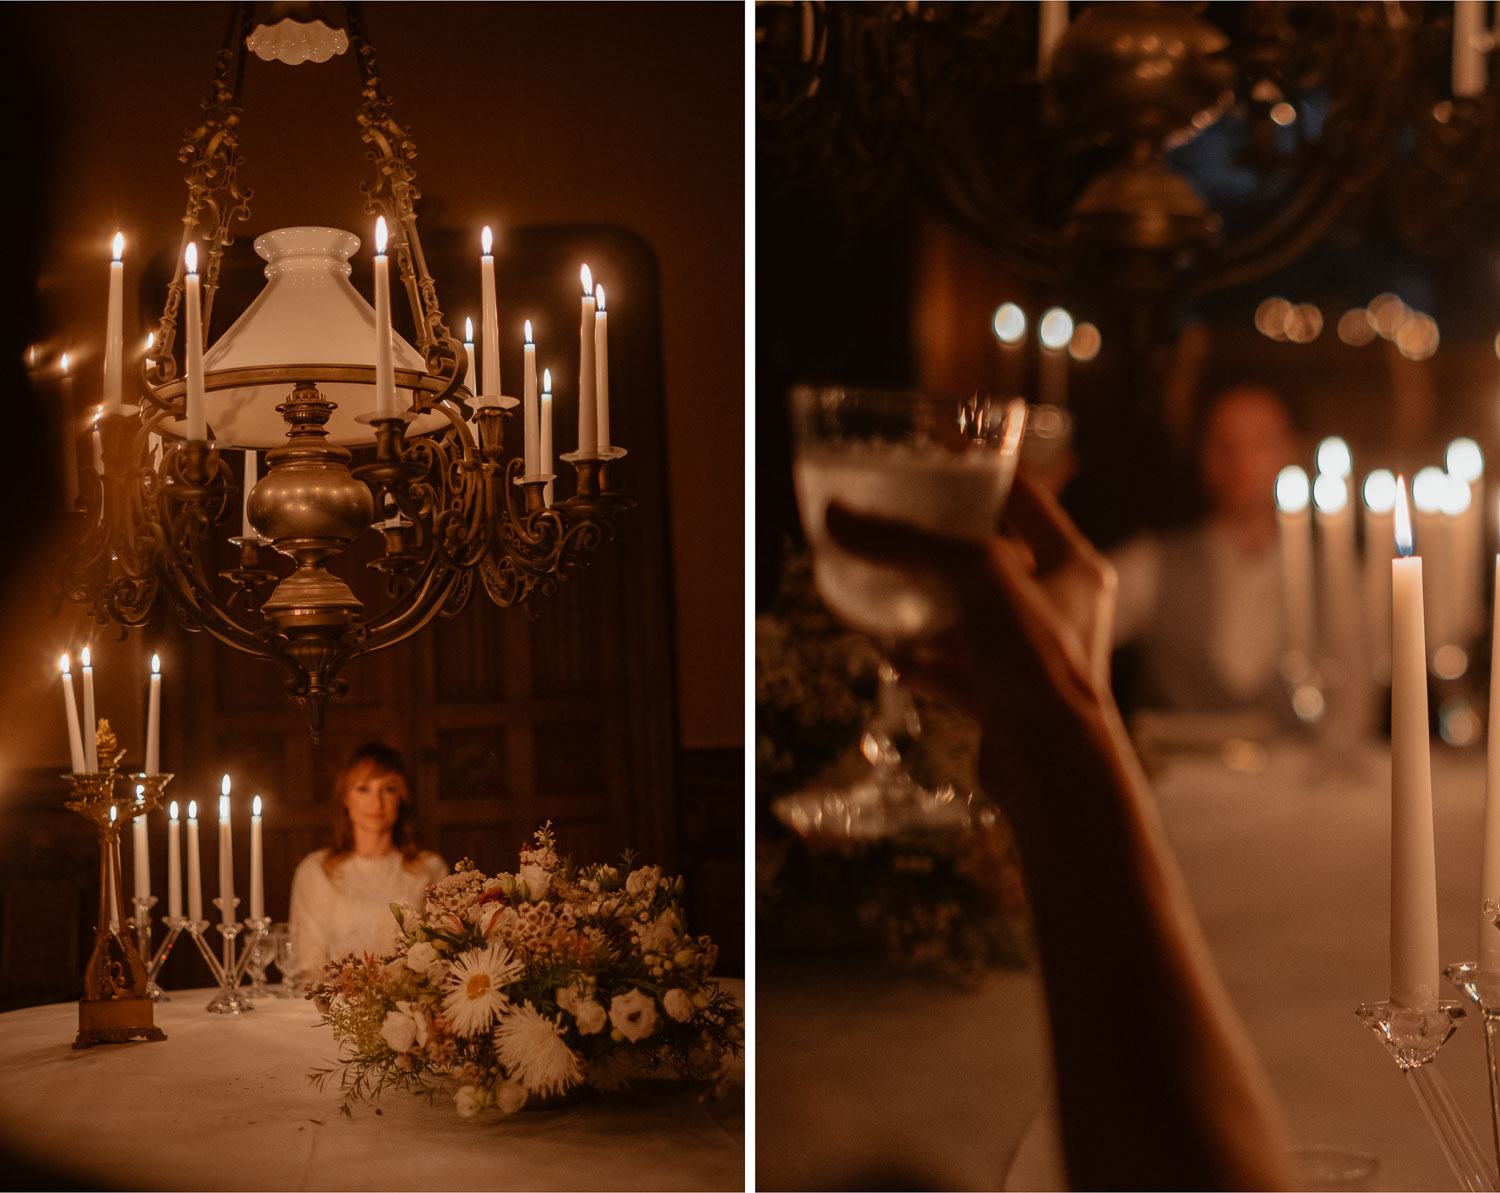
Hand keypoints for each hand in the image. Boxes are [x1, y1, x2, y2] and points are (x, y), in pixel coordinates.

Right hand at [825, 474, 1117, 734]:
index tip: (936, 462)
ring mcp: (1034, 660)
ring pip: (971, 620)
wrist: (1051, 766)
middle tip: (897, 529)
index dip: (981, 476)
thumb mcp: (974, 577)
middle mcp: (1060, 610)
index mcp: (1074, 566)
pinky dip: (926, 665)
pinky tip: (895, 661)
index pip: (1026, 499)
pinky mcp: (1006, 703)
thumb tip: (837, 519)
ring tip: (885, 593)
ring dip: (929, 610)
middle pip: (994, 561)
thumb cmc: (1038, 662)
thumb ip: (906, 544)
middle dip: (943, 549)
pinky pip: (957, 673)